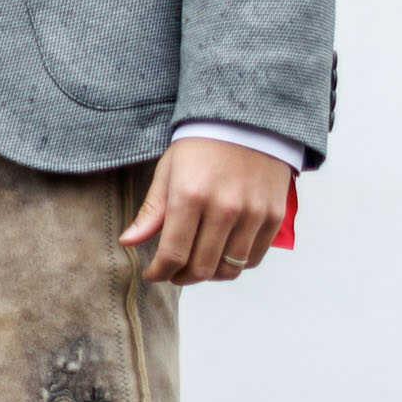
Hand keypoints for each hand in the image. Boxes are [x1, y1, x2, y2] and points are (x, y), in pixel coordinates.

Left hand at [120, 135, 294, 283]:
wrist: (247, 123)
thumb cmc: (200, 148)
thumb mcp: (167, 173)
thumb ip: (151, 212)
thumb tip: (128, 242)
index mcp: (190, 196)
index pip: (173, 254)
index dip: (159, 272)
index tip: (153, 274)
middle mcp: (224, 208)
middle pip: (201, 267)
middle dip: (181, 277)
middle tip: (173, 273)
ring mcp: (253, 213)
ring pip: (229, 268)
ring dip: (209, 275)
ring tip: (197, 265)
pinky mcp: (273, 216)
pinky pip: (254, 258)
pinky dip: (236, 265)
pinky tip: (222, 255)